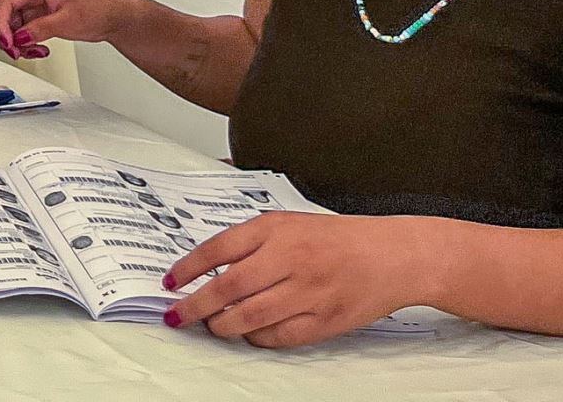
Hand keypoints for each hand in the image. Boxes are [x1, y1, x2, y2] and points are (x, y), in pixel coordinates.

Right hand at [0, 0, 137, 60]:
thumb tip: (20, 37)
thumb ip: (40, 29)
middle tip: (14, 51)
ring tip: (31, 51)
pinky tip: (35, 48)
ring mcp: (33, 2)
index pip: (5, 1)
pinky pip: (18, 29)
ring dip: (14, 41)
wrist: (112, 16)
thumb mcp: (68, 22)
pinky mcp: (36, 14)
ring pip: (7, 22)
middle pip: (0, 11)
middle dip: (3, 34)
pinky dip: (22, 42)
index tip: (7, 43)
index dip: (0, 24)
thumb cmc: (98, 9)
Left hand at [164, 212, 431, 347]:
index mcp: (276, 229)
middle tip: (177, 315)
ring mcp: (307, 291)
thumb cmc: (336, 239)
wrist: (393, 254)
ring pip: (249, 317)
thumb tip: (206, 267)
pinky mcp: (324, 320)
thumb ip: (249, 241)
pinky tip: (248, 334)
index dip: (188, 268)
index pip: (218, 249)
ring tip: (211, 326)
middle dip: (195, 305)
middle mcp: (289, 258)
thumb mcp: (288, 224)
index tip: (170, 282)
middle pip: (228, 287)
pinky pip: (279, 337)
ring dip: (222, 326)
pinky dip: (257, 338)